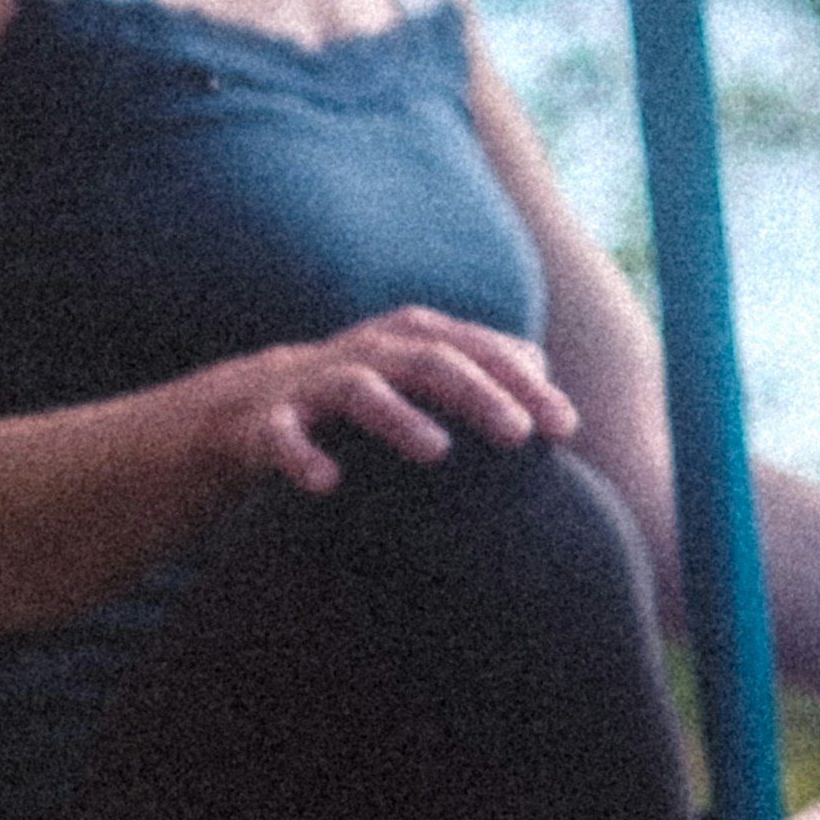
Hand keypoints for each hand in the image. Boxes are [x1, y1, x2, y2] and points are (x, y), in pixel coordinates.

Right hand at [194, 307, 580, 495]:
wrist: (255, 404)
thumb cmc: (367, 390)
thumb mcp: (425, 371)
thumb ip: (487, 371)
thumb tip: (552, 386)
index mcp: (414, 336)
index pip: (481, 351)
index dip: (525, 385)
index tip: (565, 428)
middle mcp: (370, 351)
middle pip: (432, 363)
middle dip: (478, 394)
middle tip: (518, 433)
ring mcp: (317, 383)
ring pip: (360, 391)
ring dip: (398, 417)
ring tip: (436, 451)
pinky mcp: (270, 421)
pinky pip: (282, 437)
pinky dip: (302, 456)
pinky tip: (326, 483)